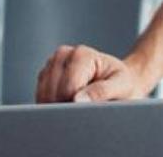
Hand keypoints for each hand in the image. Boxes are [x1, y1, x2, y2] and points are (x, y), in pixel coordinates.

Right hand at [35, 44, 151, 102]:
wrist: (118, 82)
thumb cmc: (122, 84)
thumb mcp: (121, 86)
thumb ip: (101, 91)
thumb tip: (77, 100)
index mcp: (82, 54)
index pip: (68, 89)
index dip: (76, 105)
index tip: (90, 108)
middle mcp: (63, 54)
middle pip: (52, 93)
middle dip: (65, 107)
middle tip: (85, 107)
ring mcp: (52, 64)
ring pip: (43, 96)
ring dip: (57, 106)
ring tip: (79, 102)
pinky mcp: (45, 75)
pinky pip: (40, 97)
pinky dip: (51, 105)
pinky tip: (68, 102)